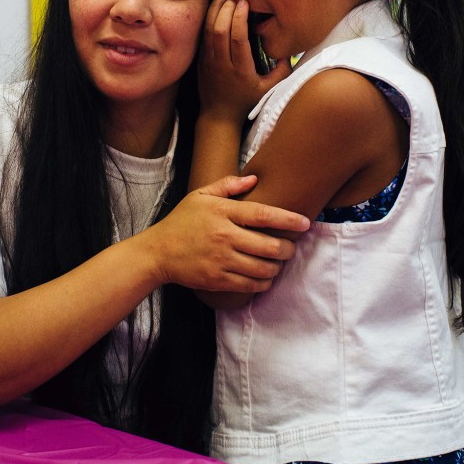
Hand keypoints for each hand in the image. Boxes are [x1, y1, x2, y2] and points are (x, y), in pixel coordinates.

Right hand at [138, 174, 309, 292]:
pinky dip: (264, 283)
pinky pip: (250, 285)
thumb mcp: (199, 196)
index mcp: (223, 212)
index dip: (288, 219)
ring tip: (278, 263)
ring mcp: (221, 260)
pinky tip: (265, 278)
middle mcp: (224, 236)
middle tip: (290, 248)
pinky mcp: (217, 279)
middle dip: (287, 249)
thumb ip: (227, 185)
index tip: (305, 223)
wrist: (157, 252)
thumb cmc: (181, 221)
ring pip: (263, 268)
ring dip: (277, 267)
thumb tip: (254, 179)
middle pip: (269, 245)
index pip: (263, 214)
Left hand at [198, 0, 289, 124]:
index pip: (238, 39)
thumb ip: (283, 71)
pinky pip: (203, 35)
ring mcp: (209, 61)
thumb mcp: (269, 90)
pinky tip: (215, 6)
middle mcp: (222, 64)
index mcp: (240, 70)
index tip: (245, 3)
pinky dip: (208, 18)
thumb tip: (289, 51)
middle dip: (227, 8)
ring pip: (209, 30)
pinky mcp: (201, 59)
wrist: (219, 116)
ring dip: (216, 9)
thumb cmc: (246, 102)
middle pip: (220, 30)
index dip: (240, 17)